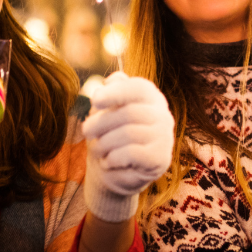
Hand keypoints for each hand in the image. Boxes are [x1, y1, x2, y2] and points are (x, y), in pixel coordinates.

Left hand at [82, 72, 174, 221]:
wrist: (117, 170)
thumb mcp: (107, 111)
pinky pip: (132, 153)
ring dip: (105, 142)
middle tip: (86, 130)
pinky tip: (109, 161)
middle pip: (129, 112)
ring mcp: (165, 137)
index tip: (94, 101)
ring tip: (97, 148)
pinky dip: (113, 158)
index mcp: (152, 98)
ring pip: (129, 133)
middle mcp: (163, 115)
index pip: (139, 88)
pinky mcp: (161, 158)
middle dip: (101, 122)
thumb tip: (112, 80)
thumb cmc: (111, 134)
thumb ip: (111, 93)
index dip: (116, 92)